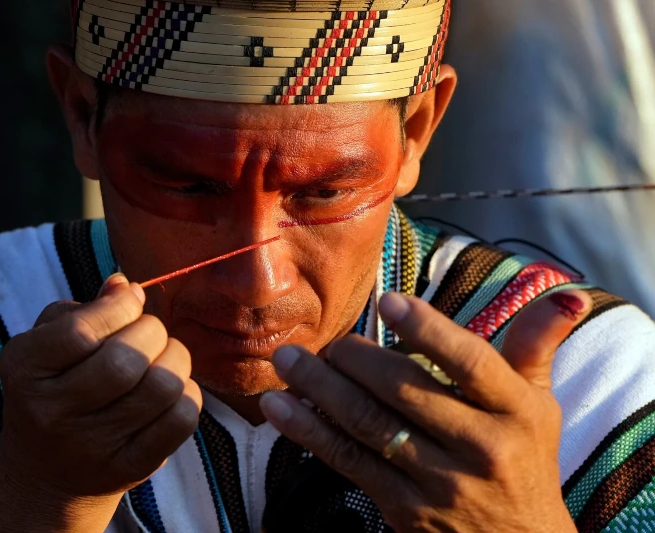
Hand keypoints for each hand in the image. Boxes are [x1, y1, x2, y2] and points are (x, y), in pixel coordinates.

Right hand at [0, 273, 200, 498]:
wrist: (44, 471)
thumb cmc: (54, 386)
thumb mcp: (47, 343)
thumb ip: (86, 309)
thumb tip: (124, 286)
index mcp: (24, 369)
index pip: (80, 331)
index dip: (119, 306)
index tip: (131, 300)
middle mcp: (52, 412)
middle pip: (125, 360)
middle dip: (152, 332)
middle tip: (149, 333)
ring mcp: (91, 446)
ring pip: (162, 387)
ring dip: (176, 360)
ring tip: (163, 358)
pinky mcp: (129, 468)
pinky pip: (180, 420)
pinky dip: (187, 394)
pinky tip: (171, 391)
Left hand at [260, 290, 591, 531]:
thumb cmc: (524, 460)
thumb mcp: (537, 405)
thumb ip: (534, 347)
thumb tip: (561, 292)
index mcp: (515, 411)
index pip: (470, 362)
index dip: (427, 329)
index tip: (387, 302)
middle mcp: (481, 446)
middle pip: (406, 391)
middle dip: (354, 359)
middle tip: (322, 339)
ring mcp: (440, 482)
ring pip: (369, 424)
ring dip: (319, 389)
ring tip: (287, 360)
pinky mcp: (405, 509)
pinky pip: (349, 461)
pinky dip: (310, 431)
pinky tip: (280, 407)